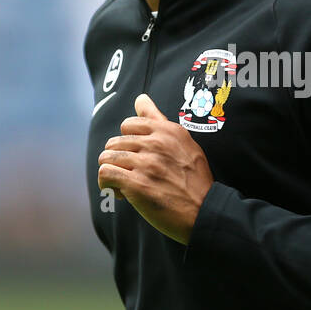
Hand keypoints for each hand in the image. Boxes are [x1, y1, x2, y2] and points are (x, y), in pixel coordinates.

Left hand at [97, 93, 213, 244]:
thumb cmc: (195, 180)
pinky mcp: (137, 184)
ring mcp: (146, 164)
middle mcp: (156, 143)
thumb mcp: (184, 143)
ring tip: (123, 184)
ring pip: (106, 157)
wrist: (205, 211)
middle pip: (115, 142)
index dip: (129, 142)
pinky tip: (118, 193)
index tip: (137, 157)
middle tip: (131, 175)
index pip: (129, 124)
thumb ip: (158, 120)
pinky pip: (105, 173)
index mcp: (167, 131)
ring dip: (111, 171)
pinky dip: (106, 183)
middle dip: (118, 159)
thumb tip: (140, 98)